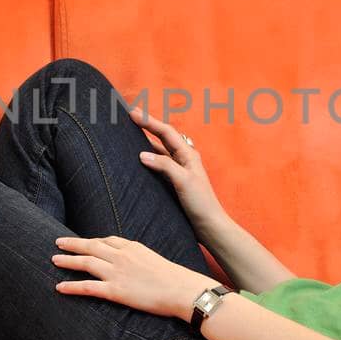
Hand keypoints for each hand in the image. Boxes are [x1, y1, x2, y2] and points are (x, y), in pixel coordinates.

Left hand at [52, 234, 208, 320]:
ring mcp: (116, 273)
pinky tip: (59, 287)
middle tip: (58, 242)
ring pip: (86, 263)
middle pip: (91, 246)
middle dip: (73, 244)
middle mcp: (121, 256)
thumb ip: (142, 259)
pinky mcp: (115, 290)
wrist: (182, 289)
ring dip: (68, 260)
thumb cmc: (175, 278)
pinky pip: (87, 287)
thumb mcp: (156, 260)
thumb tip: (137, 265)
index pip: (107, 240)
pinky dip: (71, 286)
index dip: (93, 240)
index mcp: (133, 247)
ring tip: (54, 259)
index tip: (85, 242)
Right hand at [129, 105, 225, 232]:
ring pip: (160, 150)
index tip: (133, 113)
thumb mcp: (183, 181)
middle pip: (163, 137)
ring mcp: (179, 170)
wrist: (209, 225)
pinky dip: (149, 157)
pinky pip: (159, 164)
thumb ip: (165, 166)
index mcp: (188, 155)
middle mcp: (184, 159)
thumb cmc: (201, 203)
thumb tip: (142, 154)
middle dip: (148, 126)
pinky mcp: (174, 182)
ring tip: (131, 134)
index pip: (166, 132)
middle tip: (131, 116)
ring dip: (147, 140)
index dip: (150, 121)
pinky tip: (139, 159)